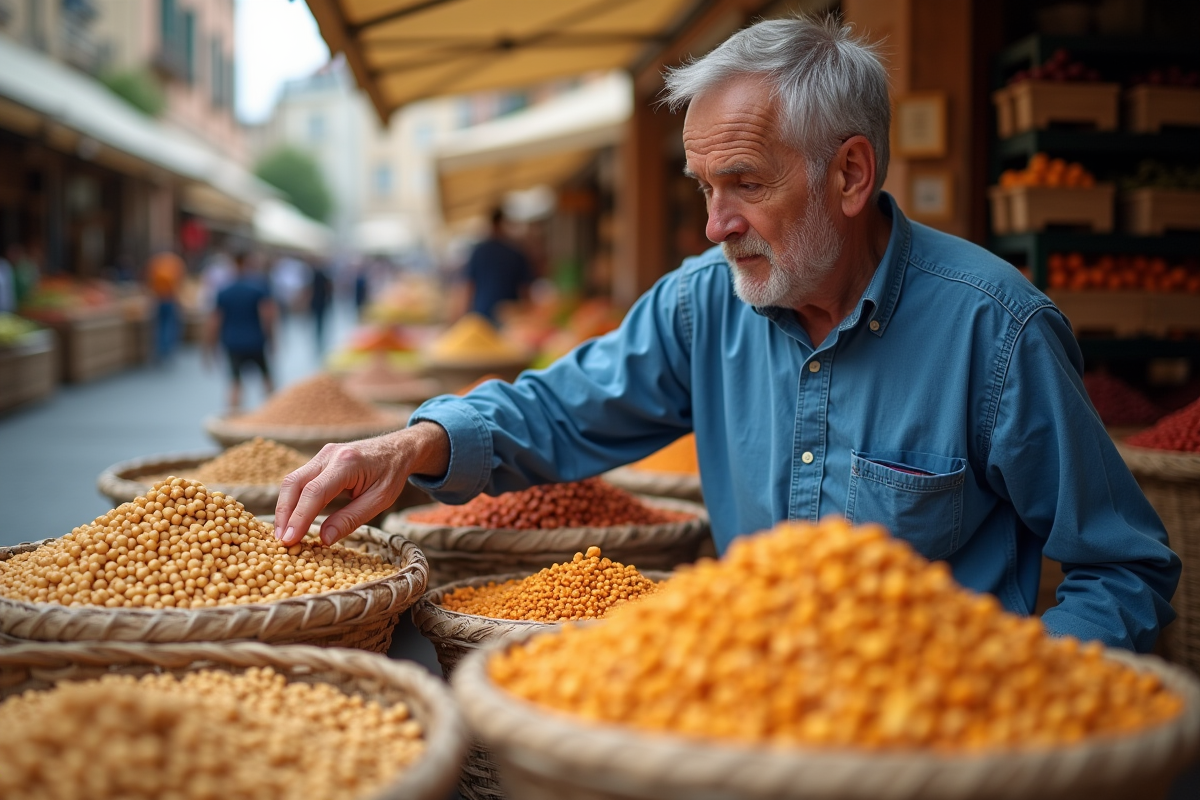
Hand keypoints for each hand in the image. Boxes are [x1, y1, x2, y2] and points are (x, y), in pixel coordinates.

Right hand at [273, 422, 450, 545]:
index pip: (314, 492)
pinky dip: (293, 500)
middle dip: (284, 514)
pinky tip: (292, 519)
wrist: (397, 448)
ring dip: (285, 508)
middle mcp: (330, 455)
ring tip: (284, 535)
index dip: (299, 517)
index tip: (290, 540)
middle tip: (281, 541)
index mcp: (347, 463)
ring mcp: (322, 455)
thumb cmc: (391, 474)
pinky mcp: (319, 459)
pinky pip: (300, 480)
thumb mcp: (379, 500)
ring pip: (292, 480)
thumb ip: (351, 519)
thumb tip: (324, 539)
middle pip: (294, 483)